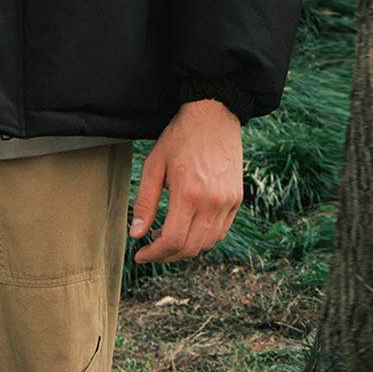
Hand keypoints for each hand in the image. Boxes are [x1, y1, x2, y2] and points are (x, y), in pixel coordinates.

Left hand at [129, 99, 243, 263]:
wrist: (213, 116)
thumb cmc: (179, 138)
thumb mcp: (153, 165)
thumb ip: (144, 203)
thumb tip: (136, 234)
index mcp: (189, 192)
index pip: (173, 241)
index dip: (154, 254)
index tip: (141, 254)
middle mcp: (212, 201)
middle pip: (190, 248)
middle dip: (167, 255)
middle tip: (151, 248)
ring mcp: (228, 202)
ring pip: (207, 244)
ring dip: (185, 248)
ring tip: (167, 233)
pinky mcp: (236, 200)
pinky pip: (220, 232)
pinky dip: (202, 238)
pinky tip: (187, 226)